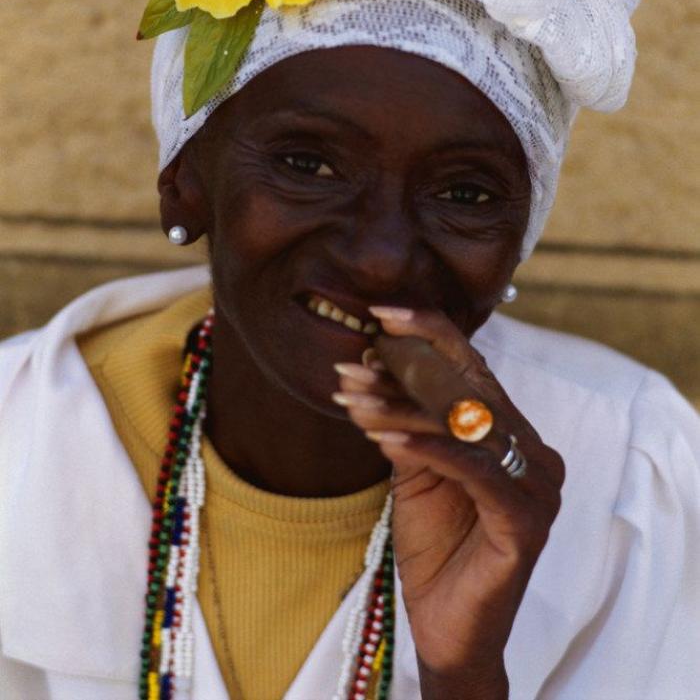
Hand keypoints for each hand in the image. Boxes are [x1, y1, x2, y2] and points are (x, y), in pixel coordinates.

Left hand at [332, 307, 564, 698]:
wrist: (451, 631)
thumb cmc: (436, 548)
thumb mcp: (418, 472)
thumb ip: (411, 421)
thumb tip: (374, 361)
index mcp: (515, 434)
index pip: (475, 368)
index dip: (432, 333)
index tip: (383, 312)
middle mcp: (536, 452)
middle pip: (468, 392)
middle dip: (404, 373)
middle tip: (351, 365)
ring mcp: (537, 487)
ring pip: (465, 427)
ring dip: (402, 410)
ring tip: (351, 399)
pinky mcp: (525, 522)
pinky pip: (473, 471)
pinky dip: (427, 450)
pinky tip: (385, 440)